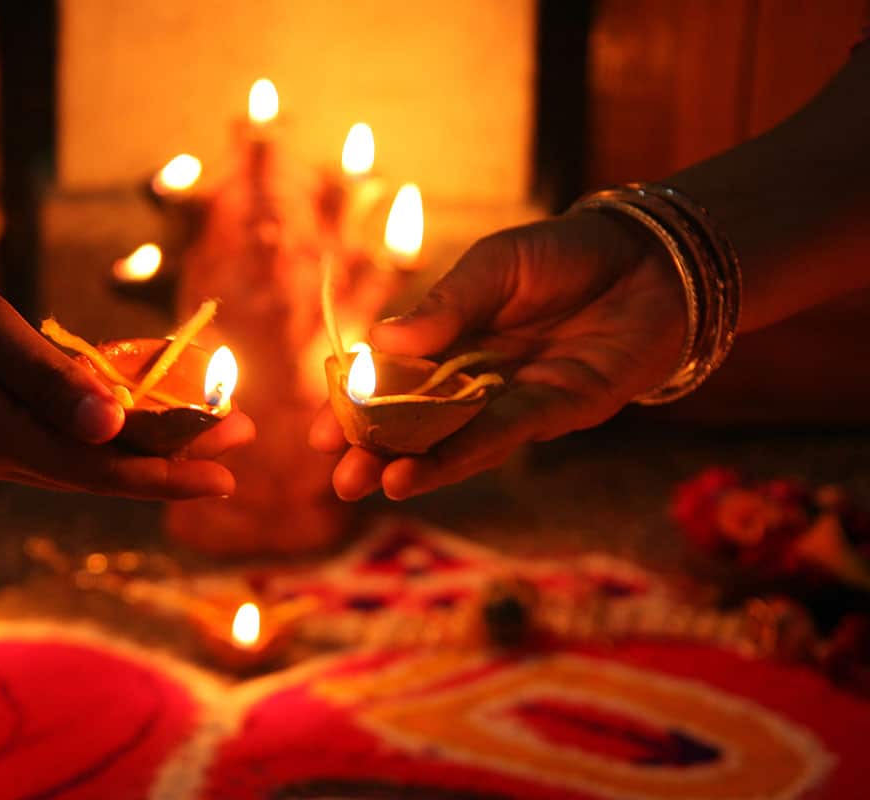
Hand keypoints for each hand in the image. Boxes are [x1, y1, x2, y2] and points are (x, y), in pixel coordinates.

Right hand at [0, 241, 253, 497]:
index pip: (103, 470)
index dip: (169, 474)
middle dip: (174, 454)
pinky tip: (138, 404)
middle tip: (244, 434)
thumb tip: (115, 429)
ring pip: (85, 452)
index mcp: (1, 439)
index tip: (230, 476)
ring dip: (146, 438)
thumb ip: (50, 383)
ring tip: (209, 420)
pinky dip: (104, 421)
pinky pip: (60, 430)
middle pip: (103, 466)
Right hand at [310, 211, 685, 499]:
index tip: (320, 430)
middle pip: (418, 420)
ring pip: (454, 439)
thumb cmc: (568, 253)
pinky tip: (419, 473)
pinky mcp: (556, 413)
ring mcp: (513, 399)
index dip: (358, 404)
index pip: (394, 378)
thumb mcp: (494, 266)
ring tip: (369, 484)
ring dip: (412, 465)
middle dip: (376, 449)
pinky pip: (501, 437)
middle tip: (338, 477)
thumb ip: (445, 306)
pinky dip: (459, 456)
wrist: (653, 258)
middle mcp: (476, 375)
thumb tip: (380, 342)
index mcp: (453, 336)